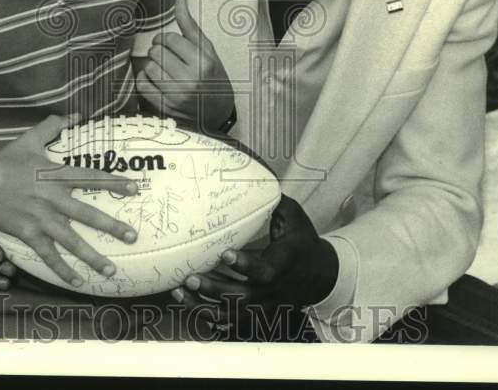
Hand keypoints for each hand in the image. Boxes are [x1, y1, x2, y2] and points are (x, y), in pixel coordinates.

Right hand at [0, 114, 139, 288]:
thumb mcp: (30, 139)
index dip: (113, 182)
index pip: (91, 178)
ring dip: (92, 257)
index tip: (134, 188)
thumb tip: (75, 113)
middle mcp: (53, 199)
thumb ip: (53, 125)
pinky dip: (63, 269)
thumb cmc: (5, 161)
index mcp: (56, 175)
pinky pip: (49, 255)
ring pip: (72, 241)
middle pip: (87, 215)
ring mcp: (41, 220)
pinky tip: (78, 281)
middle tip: (132, 235)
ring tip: (112, 270)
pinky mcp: (29, 234)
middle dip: (111, 226)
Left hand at [135, 0, 233, 129]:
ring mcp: (177, 95)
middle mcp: (190, 79)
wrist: (217, 112)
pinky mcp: (165, 108)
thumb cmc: (213, 76)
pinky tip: (154, 79)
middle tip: (166, 56)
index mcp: (203, 62)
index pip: (171, 39)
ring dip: (152, 65)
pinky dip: (145, 78)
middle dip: (158, 50)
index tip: (170, 43)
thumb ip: (190, 26)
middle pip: (157, 52)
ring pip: (149, 67)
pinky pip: (142, 85)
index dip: (166, 39)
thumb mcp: (208, 50)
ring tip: (163, 68)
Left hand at [171, 196, 338, 319]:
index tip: (224, 254)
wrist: (318, 276)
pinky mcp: (254, 313)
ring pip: (231, 312)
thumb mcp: (295, 219)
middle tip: (191, 276)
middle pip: (241, 297)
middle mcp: (272, 290)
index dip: (245, 265)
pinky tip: (185, 300)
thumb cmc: (301, 242)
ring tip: (179, 290)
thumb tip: (257, 177)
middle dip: (214, 288)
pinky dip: (205, 314)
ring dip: (203, 304)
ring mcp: (262, 305)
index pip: (264, 271)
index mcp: (282, 264)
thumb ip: (276, 202)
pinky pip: (227, 320)